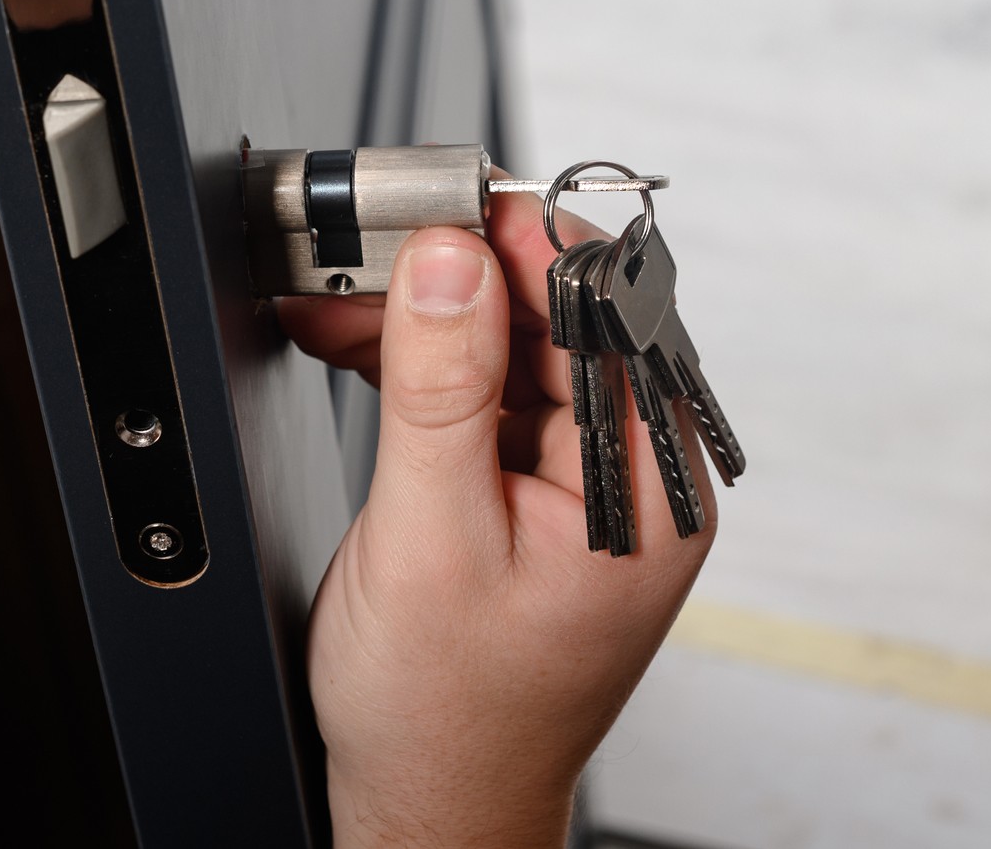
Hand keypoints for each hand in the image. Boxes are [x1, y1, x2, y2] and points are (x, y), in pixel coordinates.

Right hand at [280, 190, 717, 845]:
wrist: (427, 801)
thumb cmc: (448, 713)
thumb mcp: (431, 537)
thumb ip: (441, 389)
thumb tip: (447, 261)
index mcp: (649, 491)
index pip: (609, 316)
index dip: (529, 244)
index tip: (448, 202)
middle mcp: (631, 476)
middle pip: (559, 320)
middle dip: (458, 274)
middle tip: (370, 245)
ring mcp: (582, 482)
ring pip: (510, 346)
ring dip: (425, 314)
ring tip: (341, 299)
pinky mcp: (531, 488)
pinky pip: (481, 391)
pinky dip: (418, 361)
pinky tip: (361, 342)